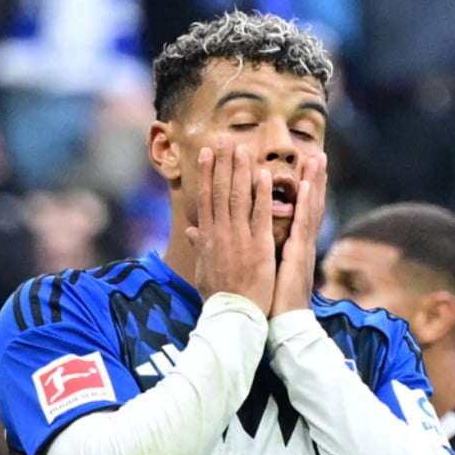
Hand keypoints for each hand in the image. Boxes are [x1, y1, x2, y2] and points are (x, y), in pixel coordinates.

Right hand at [186, 135, 275, 314]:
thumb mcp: (203, 269)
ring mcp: (239, 238)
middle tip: (224, 139)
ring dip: (240, 171)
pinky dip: (261, 195)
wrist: (232, 315)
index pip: (205, 198)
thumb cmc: (218, 296)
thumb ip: (199, 246)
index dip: (205, 174)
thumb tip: (191, 230)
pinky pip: (260, 215)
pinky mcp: (258, 246)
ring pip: (239, 197)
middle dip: (222, 163)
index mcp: (207, 237)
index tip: (206, 154)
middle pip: (220, 191)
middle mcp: (220, 233)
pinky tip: (263, 175)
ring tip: (242, 148)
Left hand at [270, 153, 326, 316]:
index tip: (301, 169)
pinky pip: (302, 225)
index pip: (296, 213)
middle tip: (317, 154)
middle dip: (314, 180)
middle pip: (308, 206)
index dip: (300, 192)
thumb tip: (239, 241)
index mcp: (291, 247)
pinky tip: (307, 186)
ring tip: (317, 159)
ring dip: (314, 183)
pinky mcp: (299, 255)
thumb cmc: (270, 301)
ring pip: (309, 209)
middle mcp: (300, 244)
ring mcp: (302, 248)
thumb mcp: (261, 272)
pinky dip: (306, 204)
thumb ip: (255, 253)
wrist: (281, 325)